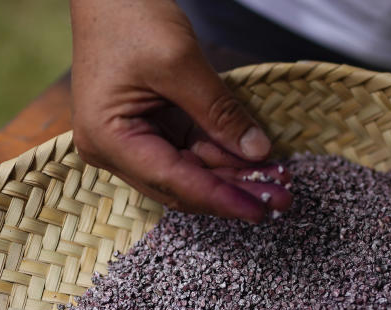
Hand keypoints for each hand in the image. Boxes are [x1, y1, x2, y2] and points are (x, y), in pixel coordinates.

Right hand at [69, 0, 291, 222]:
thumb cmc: (130, 16)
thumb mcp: (180, 62)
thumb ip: (219, 112)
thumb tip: (258, 152)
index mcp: (109, 138)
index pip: (173, 181)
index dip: (220, 198)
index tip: (260, 210)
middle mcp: (114, 149)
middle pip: (182, 185)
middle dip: (233, 192)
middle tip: (281, 199)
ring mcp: (131, 141)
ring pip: (190, 173)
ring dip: (233, 178)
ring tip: (278, 182)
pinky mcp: (150, 129)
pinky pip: (190, 152)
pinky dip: (223, 157)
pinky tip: (258, 162)